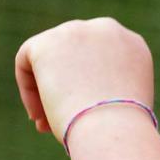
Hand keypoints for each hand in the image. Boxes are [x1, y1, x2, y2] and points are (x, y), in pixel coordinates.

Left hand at [15, 18, 153, 145]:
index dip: (86, 85)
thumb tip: (76, 97)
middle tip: (56, 121)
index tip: (81, 113)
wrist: (113, 129)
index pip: (101, 58)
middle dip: (64, 87)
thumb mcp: (123, 104)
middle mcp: (108, 29)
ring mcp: (77, 31)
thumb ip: (104, 91)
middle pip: (74, 54)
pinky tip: (38, 115)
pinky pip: (26, 62)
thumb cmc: (122, 130)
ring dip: (46, 91)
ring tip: (46, 124)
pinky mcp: (48, 42)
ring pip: (50, 59)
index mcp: (133, 44)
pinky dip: (28, 90)